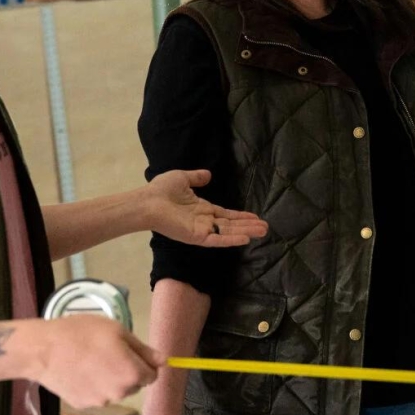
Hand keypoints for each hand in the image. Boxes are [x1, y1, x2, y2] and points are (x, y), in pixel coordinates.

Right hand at [26, 317, 165, 409]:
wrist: (44, 350)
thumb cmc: (82, 333)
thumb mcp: (117, 331)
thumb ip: (143, 349)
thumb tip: (164, 361)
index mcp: (132, 373)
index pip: (152, 376)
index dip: (144, 363)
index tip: (130, 353)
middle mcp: (120, 393)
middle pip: (134, 385)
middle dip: (126, 372)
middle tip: (107, 353)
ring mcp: (101, 402)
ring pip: (115, 391)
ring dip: (110, 379)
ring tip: (90, 360)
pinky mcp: (84, 406)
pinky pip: (97, 395)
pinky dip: (93, 386)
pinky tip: (79, 371)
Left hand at [143, 170, 267, 246]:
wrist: (148, 202)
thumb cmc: (162, 190)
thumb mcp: (182, 178)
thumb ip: (196, 177)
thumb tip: (208, 174)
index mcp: (201, 208)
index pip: (225, 214)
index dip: (241, 216)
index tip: (256, 217)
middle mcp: (204, 221)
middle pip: (231, 225)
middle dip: (248, 226)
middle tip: (266, 227)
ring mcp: (201, 230)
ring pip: (228, 232)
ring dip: (245, 232)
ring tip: (262, 232)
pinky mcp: (197, 236)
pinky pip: (217, 239)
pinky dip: (231, 240)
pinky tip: (245, 239)